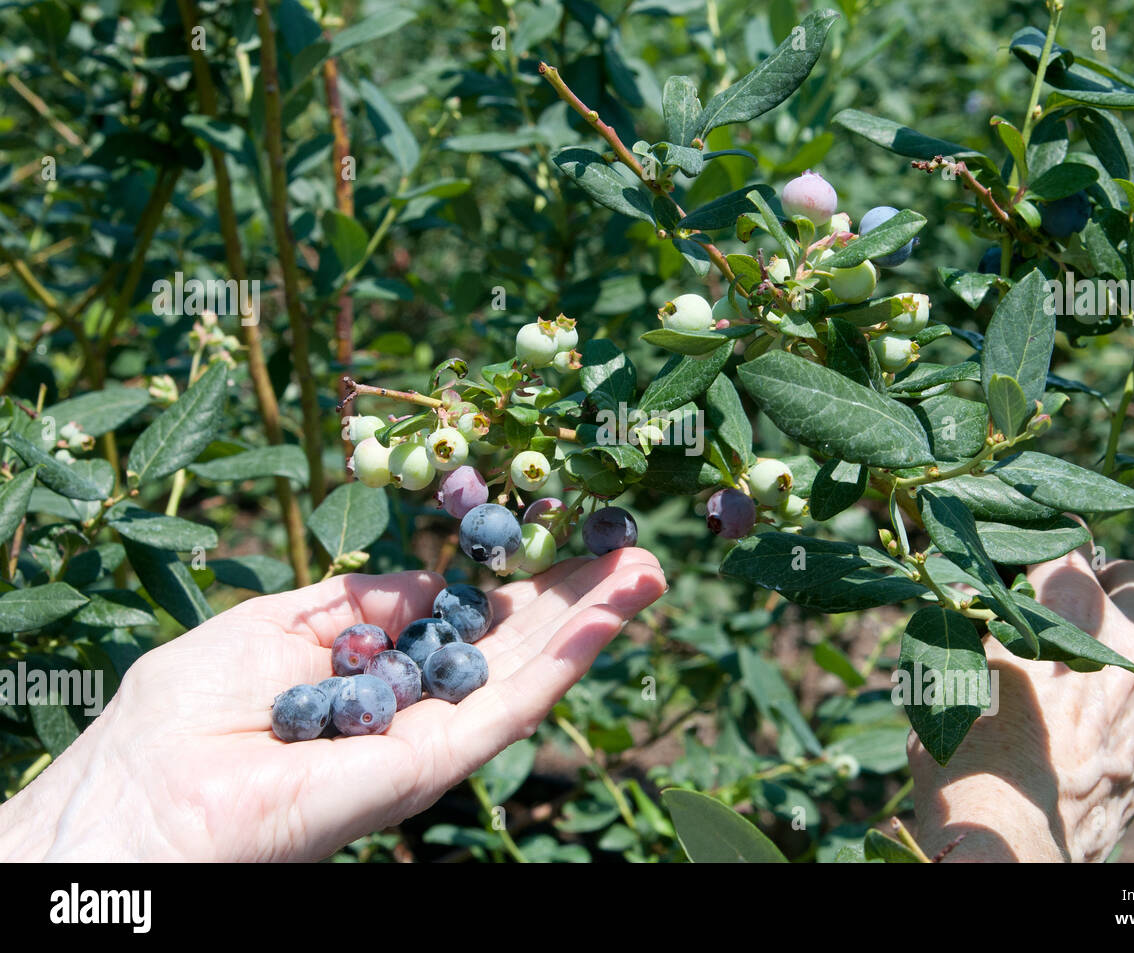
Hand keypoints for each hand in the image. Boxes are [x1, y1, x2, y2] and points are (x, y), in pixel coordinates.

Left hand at [0, 548, 665, 861]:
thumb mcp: (272, 625)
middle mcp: (417, 714)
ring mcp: (429, 743)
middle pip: (515, 650)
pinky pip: (509, 710)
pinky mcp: (430, 769)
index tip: (564, 539)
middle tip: (636, 551)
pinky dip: (565, 663)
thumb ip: (355, 602)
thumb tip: (427, 580)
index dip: (520, 584)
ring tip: (646, 572)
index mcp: (380, 681)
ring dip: (591, 623)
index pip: (470, 629)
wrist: (139, 803)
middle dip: (576, 598)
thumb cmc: (181, 716)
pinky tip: (605, 618)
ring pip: (530, 677)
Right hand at [907, 545, 1133, 861]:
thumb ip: (971, 626)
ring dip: (1113, 659)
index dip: (1046, 553)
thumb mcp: (945, 676)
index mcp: (1066, 616)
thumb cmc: (961, 757)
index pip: (1071, 547)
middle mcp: (1123, 651)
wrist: (1005, 850)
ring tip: (1067, 690)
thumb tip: (971, 596)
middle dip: (1114, 583)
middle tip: (1075, 605)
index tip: (1028, 563)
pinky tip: (1078, 742)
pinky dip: (1118, 718)